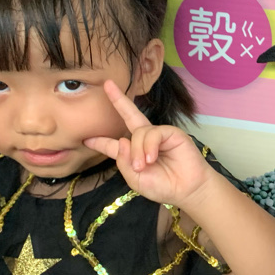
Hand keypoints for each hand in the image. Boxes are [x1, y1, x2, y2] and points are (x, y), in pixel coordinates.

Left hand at [84, 80, 214, 208]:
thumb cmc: (163, 186)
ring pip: (139, 133)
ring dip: (138, 151)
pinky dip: (149, 146)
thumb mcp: (135, 180)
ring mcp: (159, 135)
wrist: (187, 190)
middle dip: (118, 100)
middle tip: (107, 84)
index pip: (114, 145)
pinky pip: (153, 134)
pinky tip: (151, 158)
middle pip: (129, 115)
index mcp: (134, 153)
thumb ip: (124, 162)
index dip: (100, 142)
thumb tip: (122, 140)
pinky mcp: (171, 133)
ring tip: (142, 166)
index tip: (86, 139)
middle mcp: (145, 140)